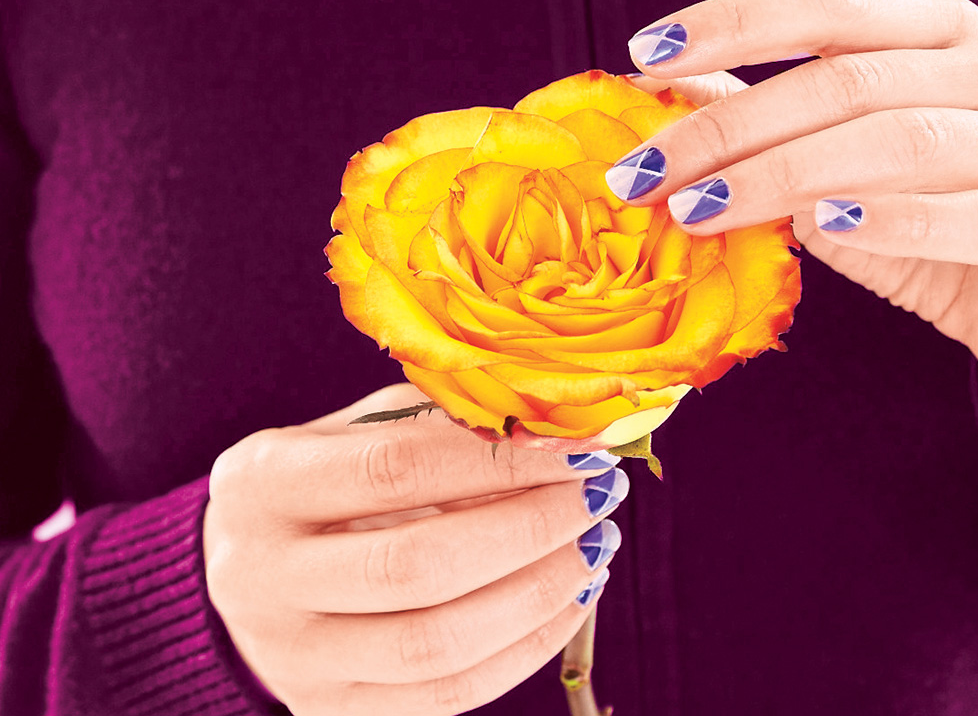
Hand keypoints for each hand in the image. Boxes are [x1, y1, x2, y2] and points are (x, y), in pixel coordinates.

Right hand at [203, 383, 625, 714]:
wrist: (244, 577)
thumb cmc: (322, 486)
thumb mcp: (355, 434)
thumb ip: (438, 425)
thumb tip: (554, 429)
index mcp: (264, 485)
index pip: (396, 468)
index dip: (501, 458)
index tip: (580, 446)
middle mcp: (262, 576)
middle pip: (417, 566)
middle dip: (530, 528)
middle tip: (598, 495)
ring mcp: (294, 657)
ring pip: (436, 644)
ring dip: (539, 593)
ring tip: (595, 546)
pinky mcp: (332, 711)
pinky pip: (448, 695)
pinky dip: (526, 647)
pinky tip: (571, 597)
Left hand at [615, 0, 977, 455]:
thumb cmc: (929, 234)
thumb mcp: (837, 175)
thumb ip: (768, 134)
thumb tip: (663, 106)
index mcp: (943, 35)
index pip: (827, 6)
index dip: (732, 23)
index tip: (644, 54)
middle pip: (845, 80)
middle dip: (729, 128)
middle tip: (644, 175)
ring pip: (898, 142)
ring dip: (781, 175)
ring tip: (697, 210)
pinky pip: (972, 216)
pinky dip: (892, 219)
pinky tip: (821, 223)